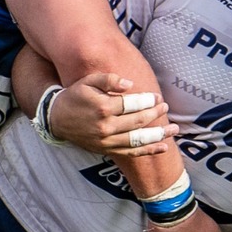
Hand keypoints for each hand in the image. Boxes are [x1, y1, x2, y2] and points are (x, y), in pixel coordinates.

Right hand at [49, 73, 176, 155]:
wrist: (57, 119)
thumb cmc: (75, 96)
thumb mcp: (88, 81)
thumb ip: (109, 79)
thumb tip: (130, 84)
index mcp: (102, 107)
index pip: (131, 105)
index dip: (147, 101)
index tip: (157, 97)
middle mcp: (106, 127)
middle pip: (138, 121)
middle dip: (155, 114)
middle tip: (165, 107)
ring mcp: (107, 141)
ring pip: (138, 139)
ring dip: (158, 135)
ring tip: (174, 129)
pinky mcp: (107, 150)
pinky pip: (131, 152)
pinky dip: (148, 151)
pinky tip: (163, 147)